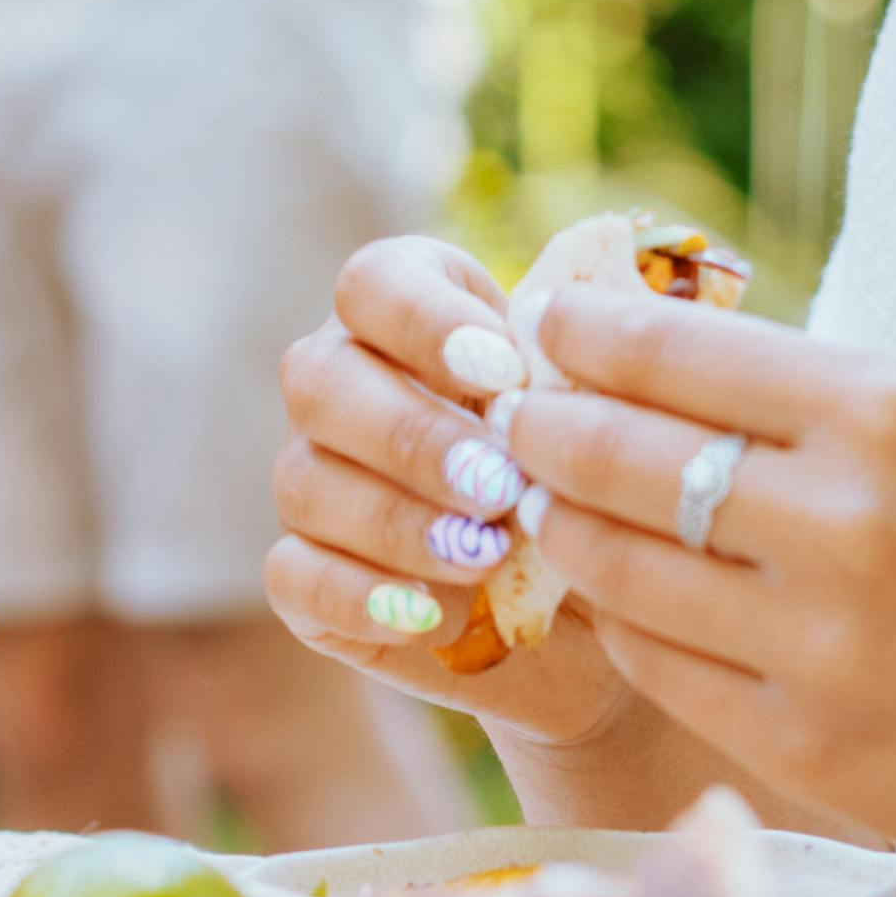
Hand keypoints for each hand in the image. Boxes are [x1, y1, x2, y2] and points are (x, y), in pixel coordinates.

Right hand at [261, 236, 646, 753]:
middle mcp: (340, 384)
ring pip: (305, 482)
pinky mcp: (304, 578)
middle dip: (412, 436)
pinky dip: (358, 596)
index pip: (373, 283)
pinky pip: (293, 577)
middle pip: (319, 379)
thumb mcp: (602, 411)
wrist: (594, 597)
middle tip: (498, 484)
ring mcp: (311, 480)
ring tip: (486, 556)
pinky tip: (433, 613)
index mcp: (407, 312)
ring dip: (397, 521)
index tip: (505, 372)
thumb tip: (579, 354)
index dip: (426, 321)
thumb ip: (581, 372)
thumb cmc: (595, 472)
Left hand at [493, 283, 895, 863]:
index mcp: (888, 409)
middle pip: (616, 453)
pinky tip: (620, 596)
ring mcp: (815, 639)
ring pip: (614, 562)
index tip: (543, 328)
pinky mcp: (800, 742)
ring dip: (561, 526)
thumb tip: (633, 358)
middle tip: (514, 419)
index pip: (670, 351)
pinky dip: (621, 619)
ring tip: (547, 503)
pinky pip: (655, 660)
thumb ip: (797, 401)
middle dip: (543, 430)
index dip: (580, 336)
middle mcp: (843, 516)